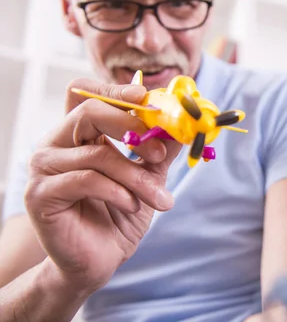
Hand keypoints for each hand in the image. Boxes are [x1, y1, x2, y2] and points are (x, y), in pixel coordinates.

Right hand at [24, 78, 181, 292]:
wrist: (99, 261)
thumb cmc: (120, 215)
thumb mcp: (149, 177)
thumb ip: (160, 149)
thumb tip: (183, 122)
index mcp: (77, 133)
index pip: (84, 93)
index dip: (114, 89)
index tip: (147, 97)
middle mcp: (55, 144)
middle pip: (88, 111)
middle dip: (130, 125)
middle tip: (159, 150)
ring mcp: (43, 168)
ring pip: (98, 154)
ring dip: (137, 177)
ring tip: (159, 199)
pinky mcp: (40, 194)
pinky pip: (86, 180)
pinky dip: (118, 192)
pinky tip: (132, 206)